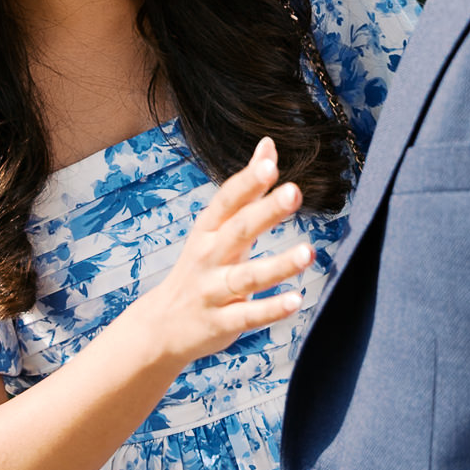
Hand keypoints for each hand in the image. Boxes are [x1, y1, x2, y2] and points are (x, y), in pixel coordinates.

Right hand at [137, 137, 312, 373]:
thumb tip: (268, 144)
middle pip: (238, 230)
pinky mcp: (221, 323)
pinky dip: (271, 309)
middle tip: (295, 192)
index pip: (227, 200)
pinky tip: (296, 301)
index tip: (271, 164)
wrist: (161, 326)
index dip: (248, 182)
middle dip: (266, 211)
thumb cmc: (200, 267)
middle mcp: (208, 256)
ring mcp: (213, 291)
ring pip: (247, 276)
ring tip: (309, 252)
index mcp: (208, 229)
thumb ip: (247, 189)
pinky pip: (248, 315)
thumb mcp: (216, 227)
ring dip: (278, 265)